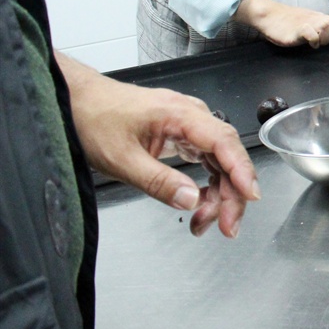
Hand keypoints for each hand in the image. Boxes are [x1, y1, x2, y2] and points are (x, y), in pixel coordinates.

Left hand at [56, 54, 259, 237]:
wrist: (77, 101)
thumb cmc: (94, 120)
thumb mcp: (121, 158)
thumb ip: (158, 181)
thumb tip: (192, 200)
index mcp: (180, 115)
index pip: (223, 141)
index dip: (241, 169)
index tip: (250, 195)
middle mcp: (191, 116)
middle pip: (227, 155)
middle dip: (232, 193)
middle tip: (227, 227)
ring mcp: (188, 125)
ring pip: (219, 161)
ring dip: (219, 193)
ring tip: (203, 223)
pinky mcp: (182, 135)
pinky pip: (206, 160)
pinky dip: (206, 184)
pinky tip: (200, 204)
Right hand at [234, 0, 328, 47]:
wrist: (271, 16)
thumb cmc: (292, 23)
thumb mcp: (313, 26)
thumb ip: (327, 33)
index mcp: (326, 21)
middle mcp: (321, 21)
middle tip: (328, 38)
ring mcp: (310, 24)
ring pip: (327, 30)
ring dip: (322, 39)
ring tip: (311, 39)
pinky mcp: (299, 29)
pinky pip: (312, 34)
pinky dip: (311, 40)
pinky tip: (304, 40)